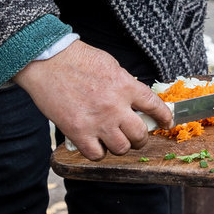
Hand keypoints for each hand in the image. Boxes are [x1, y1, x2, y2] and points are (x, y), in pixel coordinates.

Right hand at [14, 41, 173, 158]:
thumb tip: (135, 99)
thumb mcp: (110, 65)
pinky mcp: (78, 132)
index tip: (166, 123)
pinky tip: (94, 144)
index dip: (164, 118)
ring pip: (121, 148)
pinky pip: (96, 154)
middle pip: (140, 134)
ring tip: (113, 140)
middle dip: (140, 138)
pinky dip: (98, 152)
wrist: (47, 62)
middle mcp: (115, 106)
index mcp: (126, 86)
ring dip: (119, 146)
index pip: (154, 107)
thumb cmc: (76, 59)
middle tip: (135, 136)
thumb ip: (125, 84)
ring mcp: (97, 121)